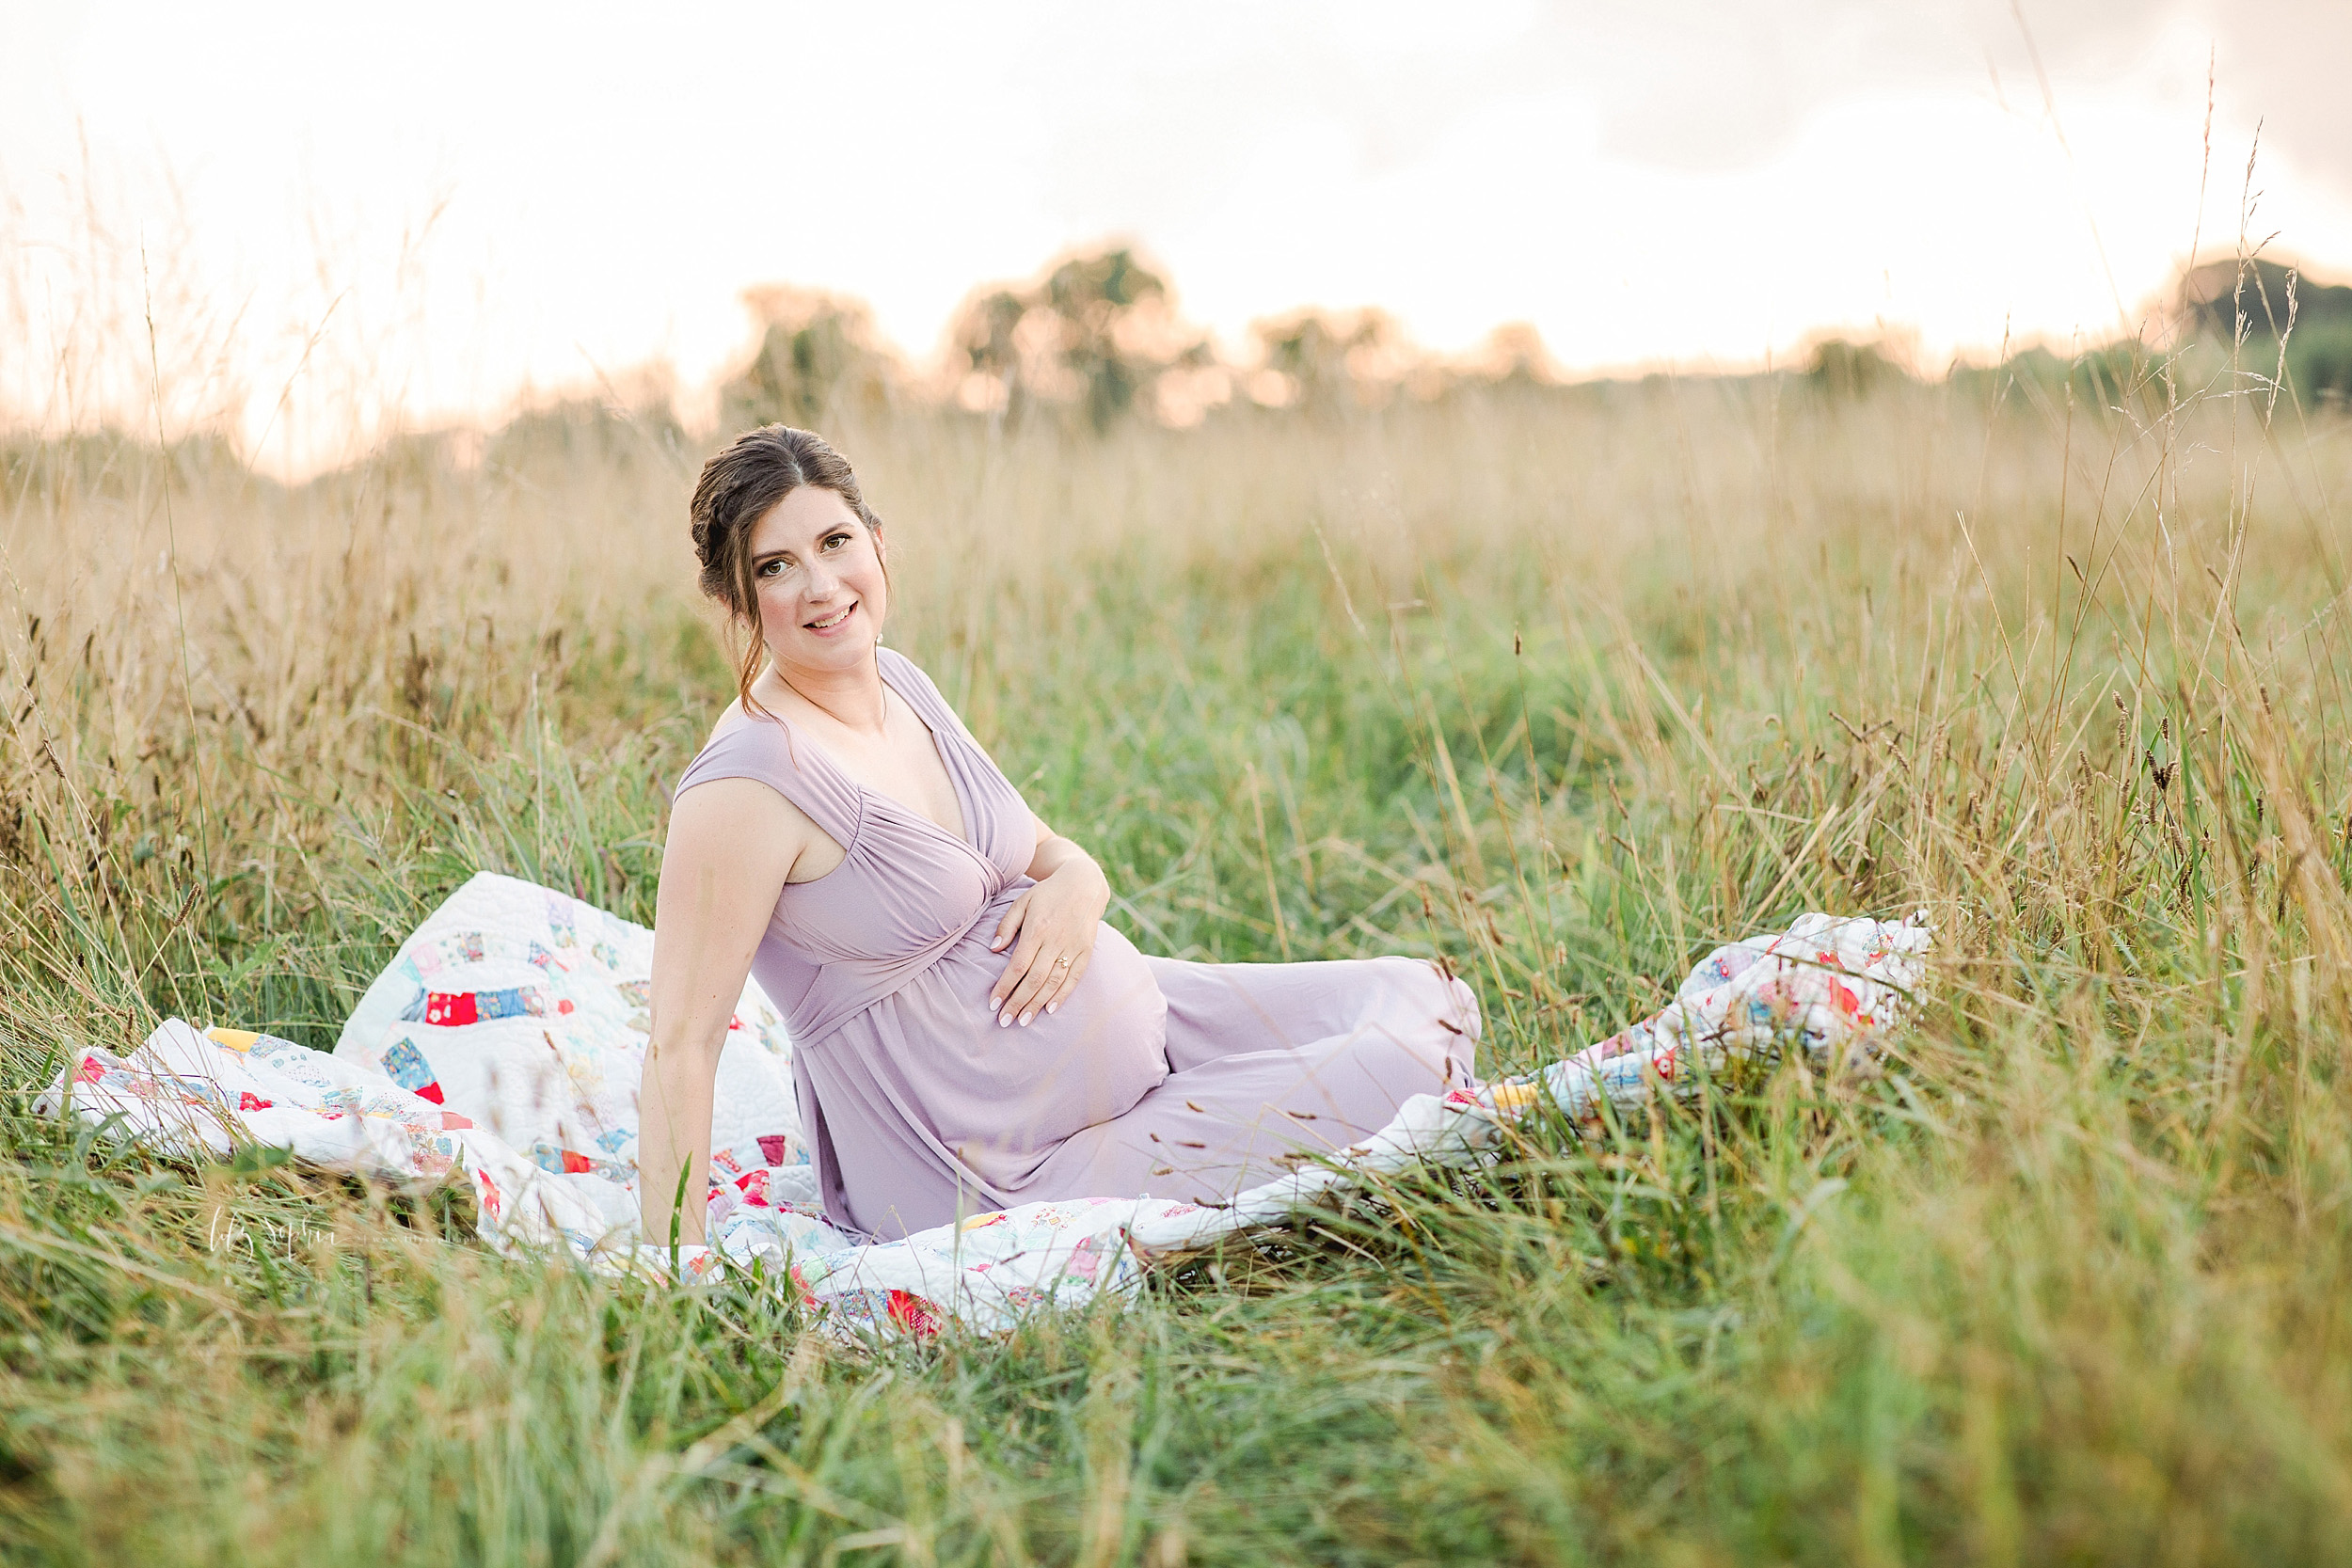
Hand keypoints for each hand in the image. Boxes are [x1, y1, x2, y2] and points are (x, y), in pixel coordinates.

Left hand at [987, 857, 1109, 1026]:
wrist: (1084, 883)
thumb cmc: (1047, 893)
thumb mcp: (1023, 901)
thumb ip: (1007, 925)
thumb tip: (993, 949)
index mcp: (1037, 929)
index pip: (1018, 966)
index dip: (1005, 987)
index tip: (993, 1004)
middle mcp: (1056, 940)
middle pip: (1034, 979)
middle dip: (1018, 1003)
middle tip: (1005, 1022)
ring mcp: (1073, 947)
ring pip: (1054, 982)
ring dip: (1037, 1004)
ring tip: (1023, 1021)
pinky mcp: (1086, 951)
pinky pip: (1074, 977)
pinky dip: (1062, 995)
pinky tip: (1050, 1009)